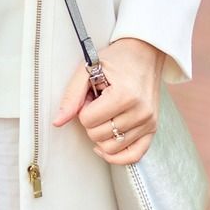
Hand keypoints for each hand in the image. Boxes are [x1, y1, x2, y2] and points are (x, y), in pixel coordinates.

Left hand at [52, 38, 163, 164]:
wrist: (144, 53)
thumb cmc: (117, 59)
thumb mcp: (88, 70)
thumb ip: (71, 96)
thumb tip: (58, 121)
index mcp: (124, 95)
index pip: (88, 120)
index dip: (83, 109)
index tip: (90, 96)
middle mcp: (140, 112)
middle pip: (98, 136)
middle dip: (91, 121)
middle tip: (98, 103)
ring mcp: (149, 122)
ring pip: (111, 148)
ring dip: (101, 133)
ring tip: (106, 114)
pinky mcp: (152, 129)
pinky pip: (133, 156)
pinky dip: (117, 156)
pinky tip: (105, 144)